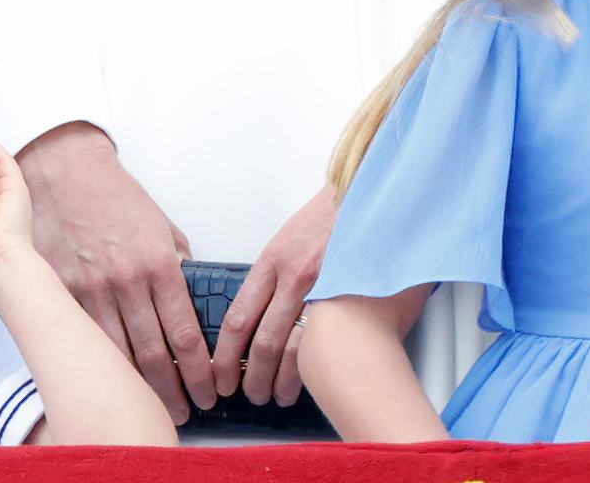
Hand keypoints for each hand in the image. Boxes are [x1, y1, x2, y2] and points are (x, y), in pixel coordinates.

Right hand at [16, 123, 215, 422]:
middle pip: (155, 354)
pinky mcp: (62, 293)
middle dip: (175, 389)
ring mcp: (90, 290)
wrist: (65, 173)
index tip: (211, 389)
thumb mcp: (161, 226)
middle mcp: (126, 281)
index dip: (201, 369)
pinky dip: (102, 365)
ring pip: (119, 355)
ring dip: (140, 387)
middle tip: (188, 411)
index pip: (187, 332)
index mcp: (159, 263)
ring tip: (156, 406)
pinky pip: (86, 339)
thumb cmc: (116, 198)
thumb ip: (177, 265)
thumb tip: (192, 299)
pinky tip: (115, 381)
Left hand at [210, 185, 334, 406]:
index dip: (224, 356)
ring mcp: (324, 287)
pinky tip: (307, 378)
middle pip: (262, 342)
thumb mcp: (288, 240)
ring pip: (293, 348)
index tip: (219, 376)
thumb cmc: (331, 216)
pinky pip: (324, 340)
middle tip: (246, 394)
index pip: (238, 319)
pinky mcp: (350, 294)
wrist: (370, 193)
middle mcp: (294, 276)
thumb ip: (272, 277)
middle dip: (250, 377)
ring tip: (276, 396)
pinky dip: (311, 366)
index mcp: (272, 261)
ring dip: (280, 380)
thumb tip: (255, 317)